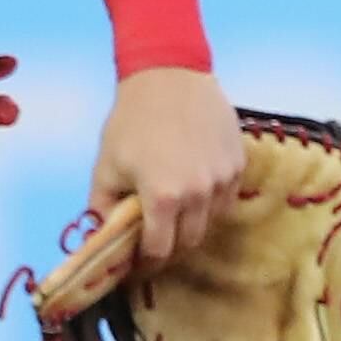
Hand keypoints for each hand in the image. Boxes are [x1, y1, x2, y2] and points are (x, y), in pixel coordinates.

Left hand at [91, 65, 244, 268]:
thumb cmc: (132, 120)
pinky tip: (194, 189)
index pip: (159, 252)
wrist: (168, 75)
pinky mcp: (238, 163)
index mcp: (162, 198)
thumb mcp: (105, 167)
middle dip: (169, 249)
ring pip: (211, 223)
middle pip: (188, 243)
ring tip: (175, 212)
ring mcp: (223, 178)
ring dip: (191, 225)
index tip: (137, 265)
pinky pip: (227, 198)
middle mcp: (198, 193)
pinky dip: (211, 203)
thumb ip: (101, 210)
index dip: (145, 264)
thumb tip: (102, 242)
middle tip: (155, 241)